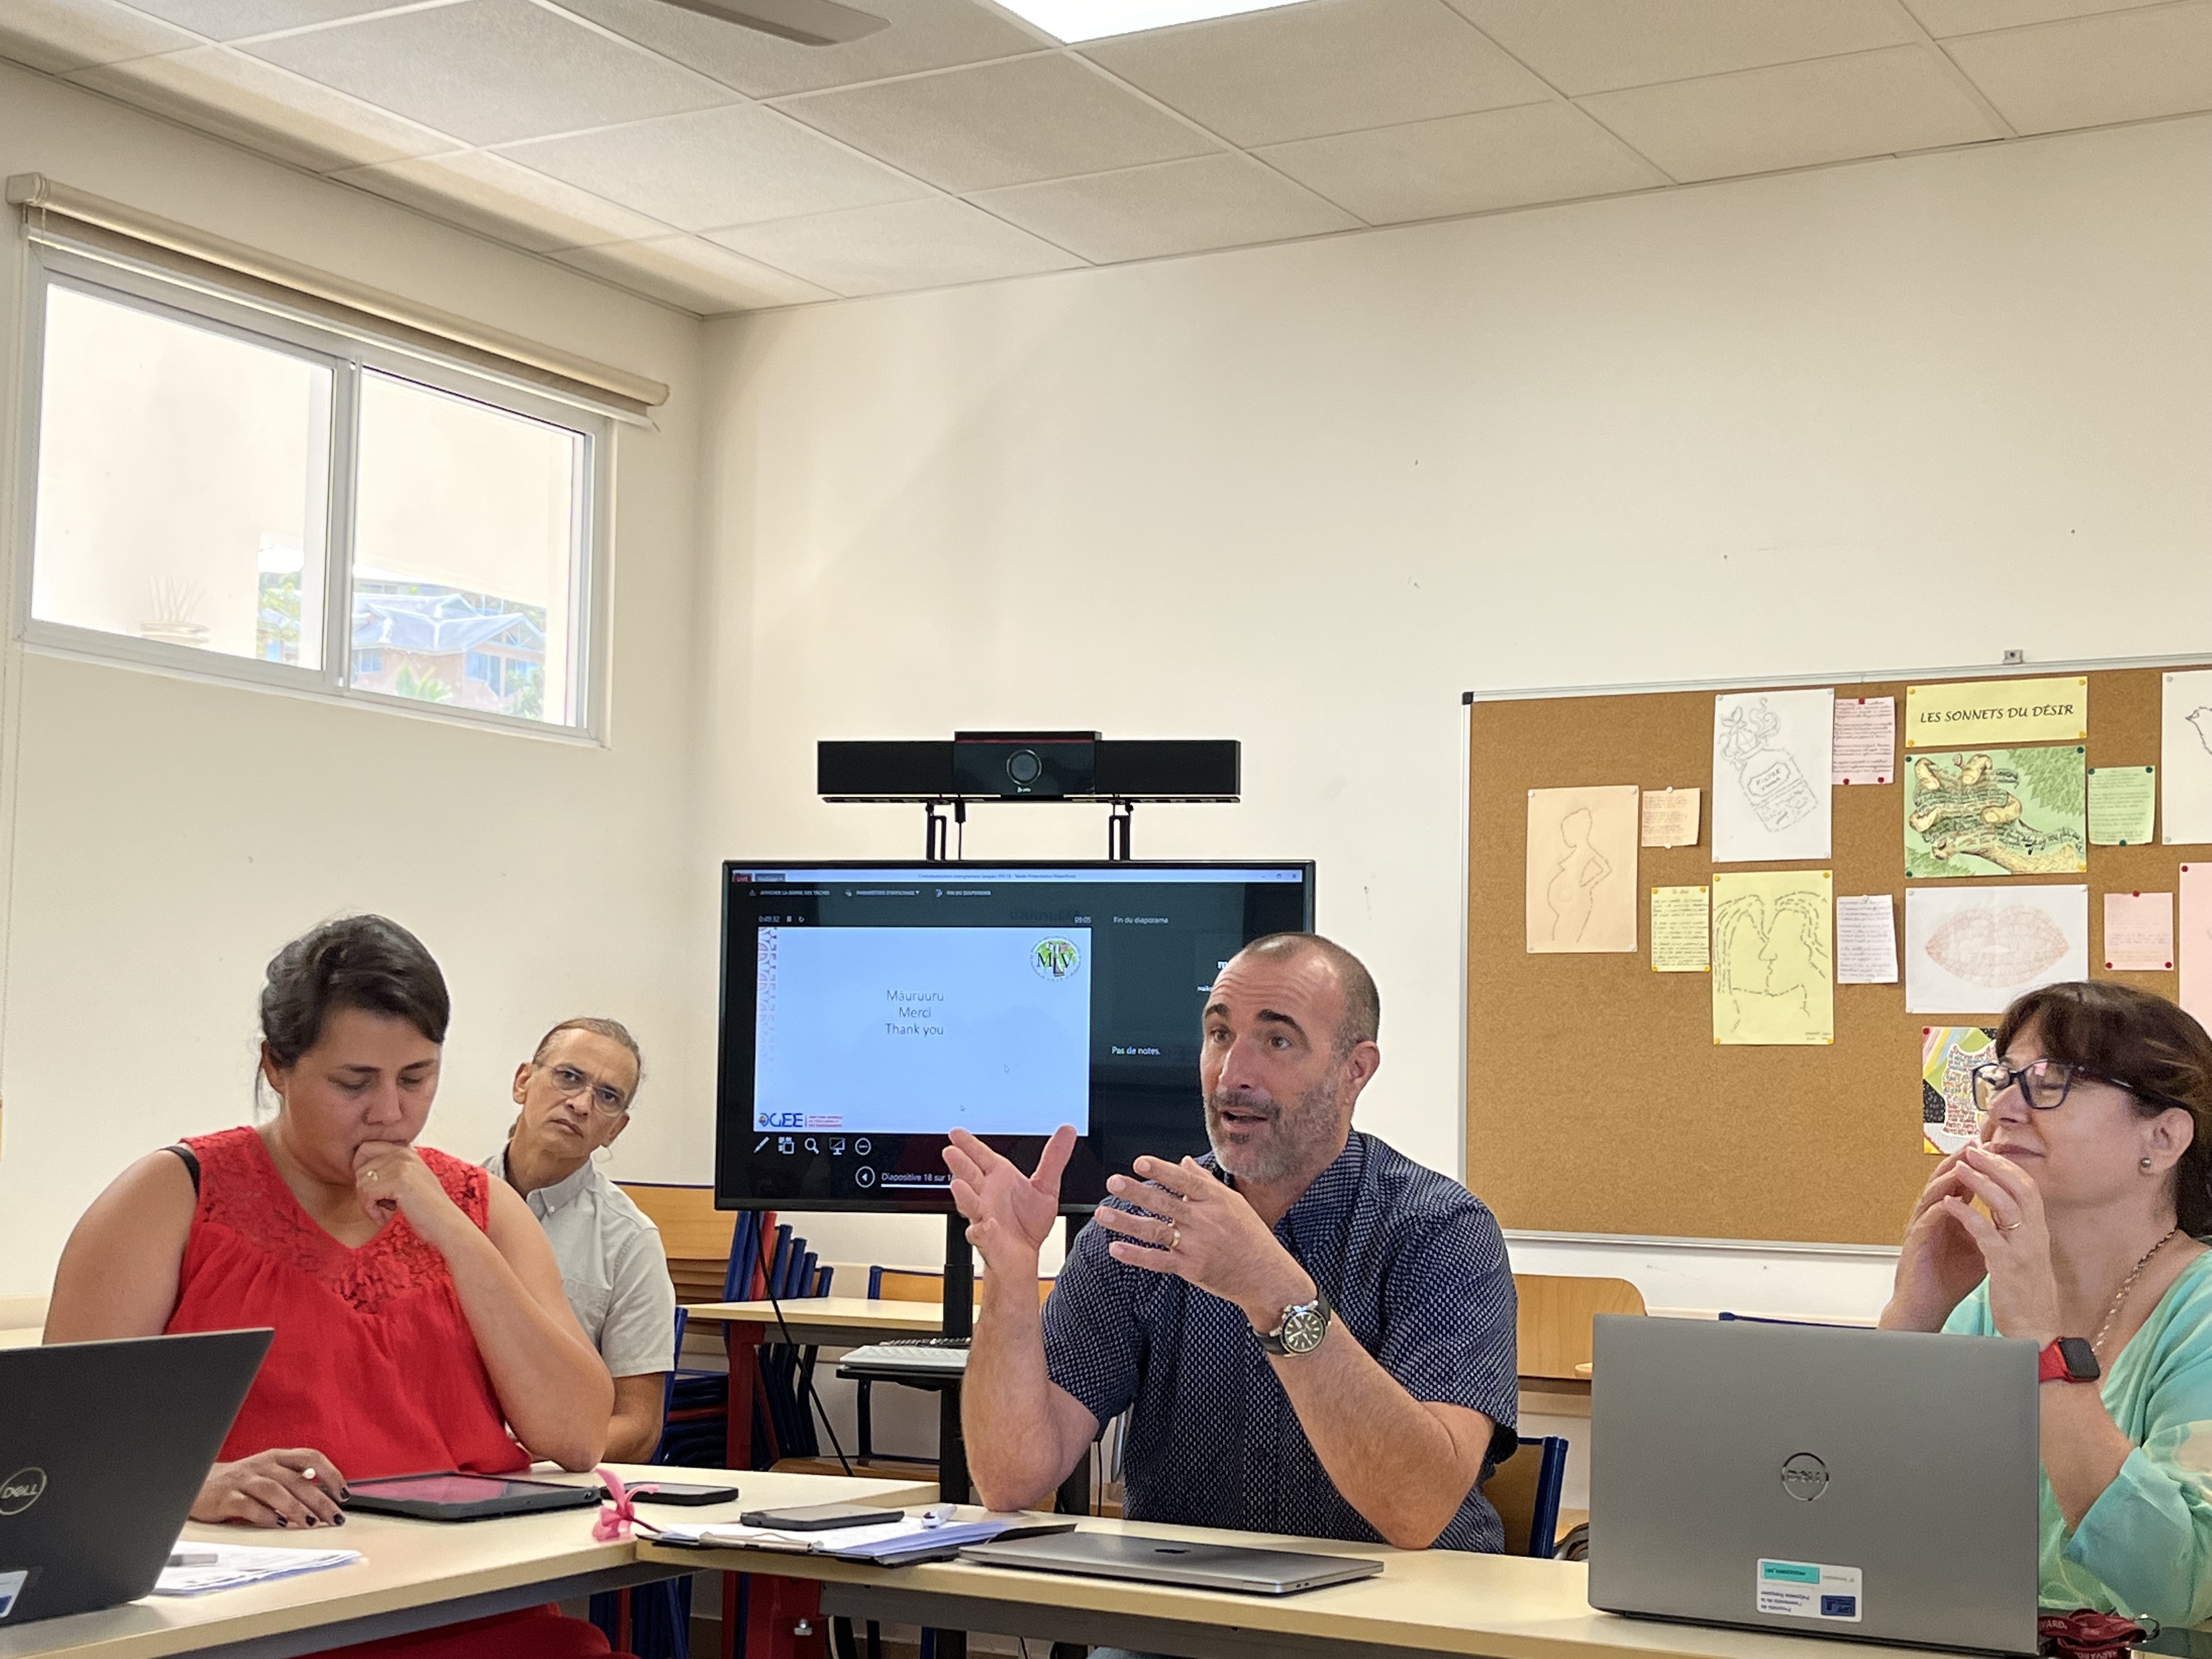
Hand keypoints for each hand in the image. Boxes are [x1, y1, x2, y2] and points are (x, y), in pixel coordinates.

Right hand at [191, 1449, 347, 1527]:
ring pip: (275, 1490)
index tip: (344, 1493)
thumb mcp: (268, 1475)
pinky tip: (279, 1525)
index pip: (311, 1457)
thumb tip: (324, 1498)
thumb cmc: (240, 1482)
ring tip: (310, 1523)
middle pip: (296, 1480)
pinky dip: (266, 1515)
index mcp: (277, 1457)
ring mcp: (243, 1480)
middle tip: (335, 1517)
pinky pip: (248, 1505)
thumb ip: (292, 1482)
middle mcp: (262, 1465)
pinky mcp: (226, 1497)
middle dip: (319, 1500)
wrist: (197, 1484)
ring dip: (295, 1507)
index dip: (330, 1474)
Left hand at [353, 1141, 464, 1244]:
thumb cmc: (428, 1210)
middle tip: (378, 1204)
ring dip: (367, 1203)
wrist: (445, 1224)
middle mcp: (403, 1154)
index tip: (370, 1189)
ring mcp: (401, 1165)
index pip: (365, 1148)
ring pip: (361, 1182)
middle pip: (360, 1167)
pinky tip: (383, 1218)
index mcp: (406, 1152)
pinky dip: (370, 1211)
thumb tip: (361, 1172)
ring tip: (383, 1212)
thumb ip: (391, 1170)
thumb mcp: (411, 1181)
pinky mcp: (398, 1180)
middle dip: (363, 1190)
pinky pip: (366, 1194)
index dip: (360, 1169)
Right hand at [944, 1126, 1074, 1272]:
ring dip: (964, 1195)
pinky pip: (982, 1233)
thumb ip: (1054, 1157)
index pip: (982, 1157)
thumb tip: (1067, 1130)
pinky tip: (985, 1225)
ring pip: (970, 1203)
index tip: (957, 1133)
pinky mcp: (988, 1239)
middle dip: (960, 1164)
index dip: (969, 1145)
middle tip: (951, 1151)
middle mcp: (987, 1195)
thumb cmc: (1028, 1221)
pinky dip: (982, 1230)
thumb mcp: (1046, 1185)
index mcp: (999, 1178)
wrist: (1024, 1256)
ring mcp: (984, 1216)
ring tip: (958, 1185)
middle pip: (970, 1176)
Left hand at [1092, 1156, 1314, 1328]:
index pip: (1183, 1181)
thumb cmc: (1251, 1236)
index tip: (1139, 1162)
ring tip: (1103, 1214)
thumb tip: (1183, 1161)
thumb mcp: (1234, 1203)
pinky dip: (1136, 1255)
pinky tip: (1116, 1248)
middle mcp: (1204, 1220)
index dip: (1160, 1171)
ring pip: (1155, 1230)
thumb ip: (1205, 1182)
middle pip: (1164, 1203)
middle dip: (1135, 1192)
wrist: (1265, 1276)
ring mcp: (1196, 1245)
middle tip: (1112, 1182)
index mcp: (1215, 1201)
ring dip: (1126, 1222)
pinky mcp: (1190, 1268)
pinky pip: (1157, 1260)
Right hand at [1884, 1152, 1989, 1329]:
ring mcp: (1922, 1226)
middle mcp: (1933, 1215)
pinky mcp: (1916, 1241)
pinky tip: (1950, 1200)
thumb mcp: (1979, 1248)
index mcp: (1949, 1215)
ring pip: (1933, 1193)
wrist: (1928, 1303)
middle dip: (1960, 1160)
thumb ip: (1990, 1228)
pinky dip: (1939, 1207)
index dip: (1977, 1164)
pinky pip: (1927, 1219)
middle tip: (1975, 1142)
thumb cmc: (1949, 1277)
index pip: (1962, 1182)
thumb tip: (2015, 1216)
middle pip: (1945, 1179)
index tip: (1993, 1149)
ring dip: (1947, 1177)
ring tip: (1961, 1163)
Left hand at [1943, 1144, 2061, 1345]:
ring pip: (2005, 1206)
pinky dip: (1967, 1215)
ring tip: (1960, 1168)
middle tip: (1972, 1149)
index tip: (1988, 1151)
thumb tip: (2005, 1206)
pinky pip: (1986, 1234)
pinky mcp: (2005, 1267)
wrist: (2035, 1331)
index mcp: (2038, 1233)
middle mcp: (2034, 1237)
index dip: (2008, 1167)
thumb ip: (2018, 1231)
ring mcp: (2022, 1251)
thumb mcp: (2026, 1256)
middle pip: (2020, 1189)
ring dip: (1981, 1183)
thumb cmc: (2027, 1294)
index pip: (2028, 1189)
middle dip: (1996, 1165)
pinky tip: (1950, 1204)